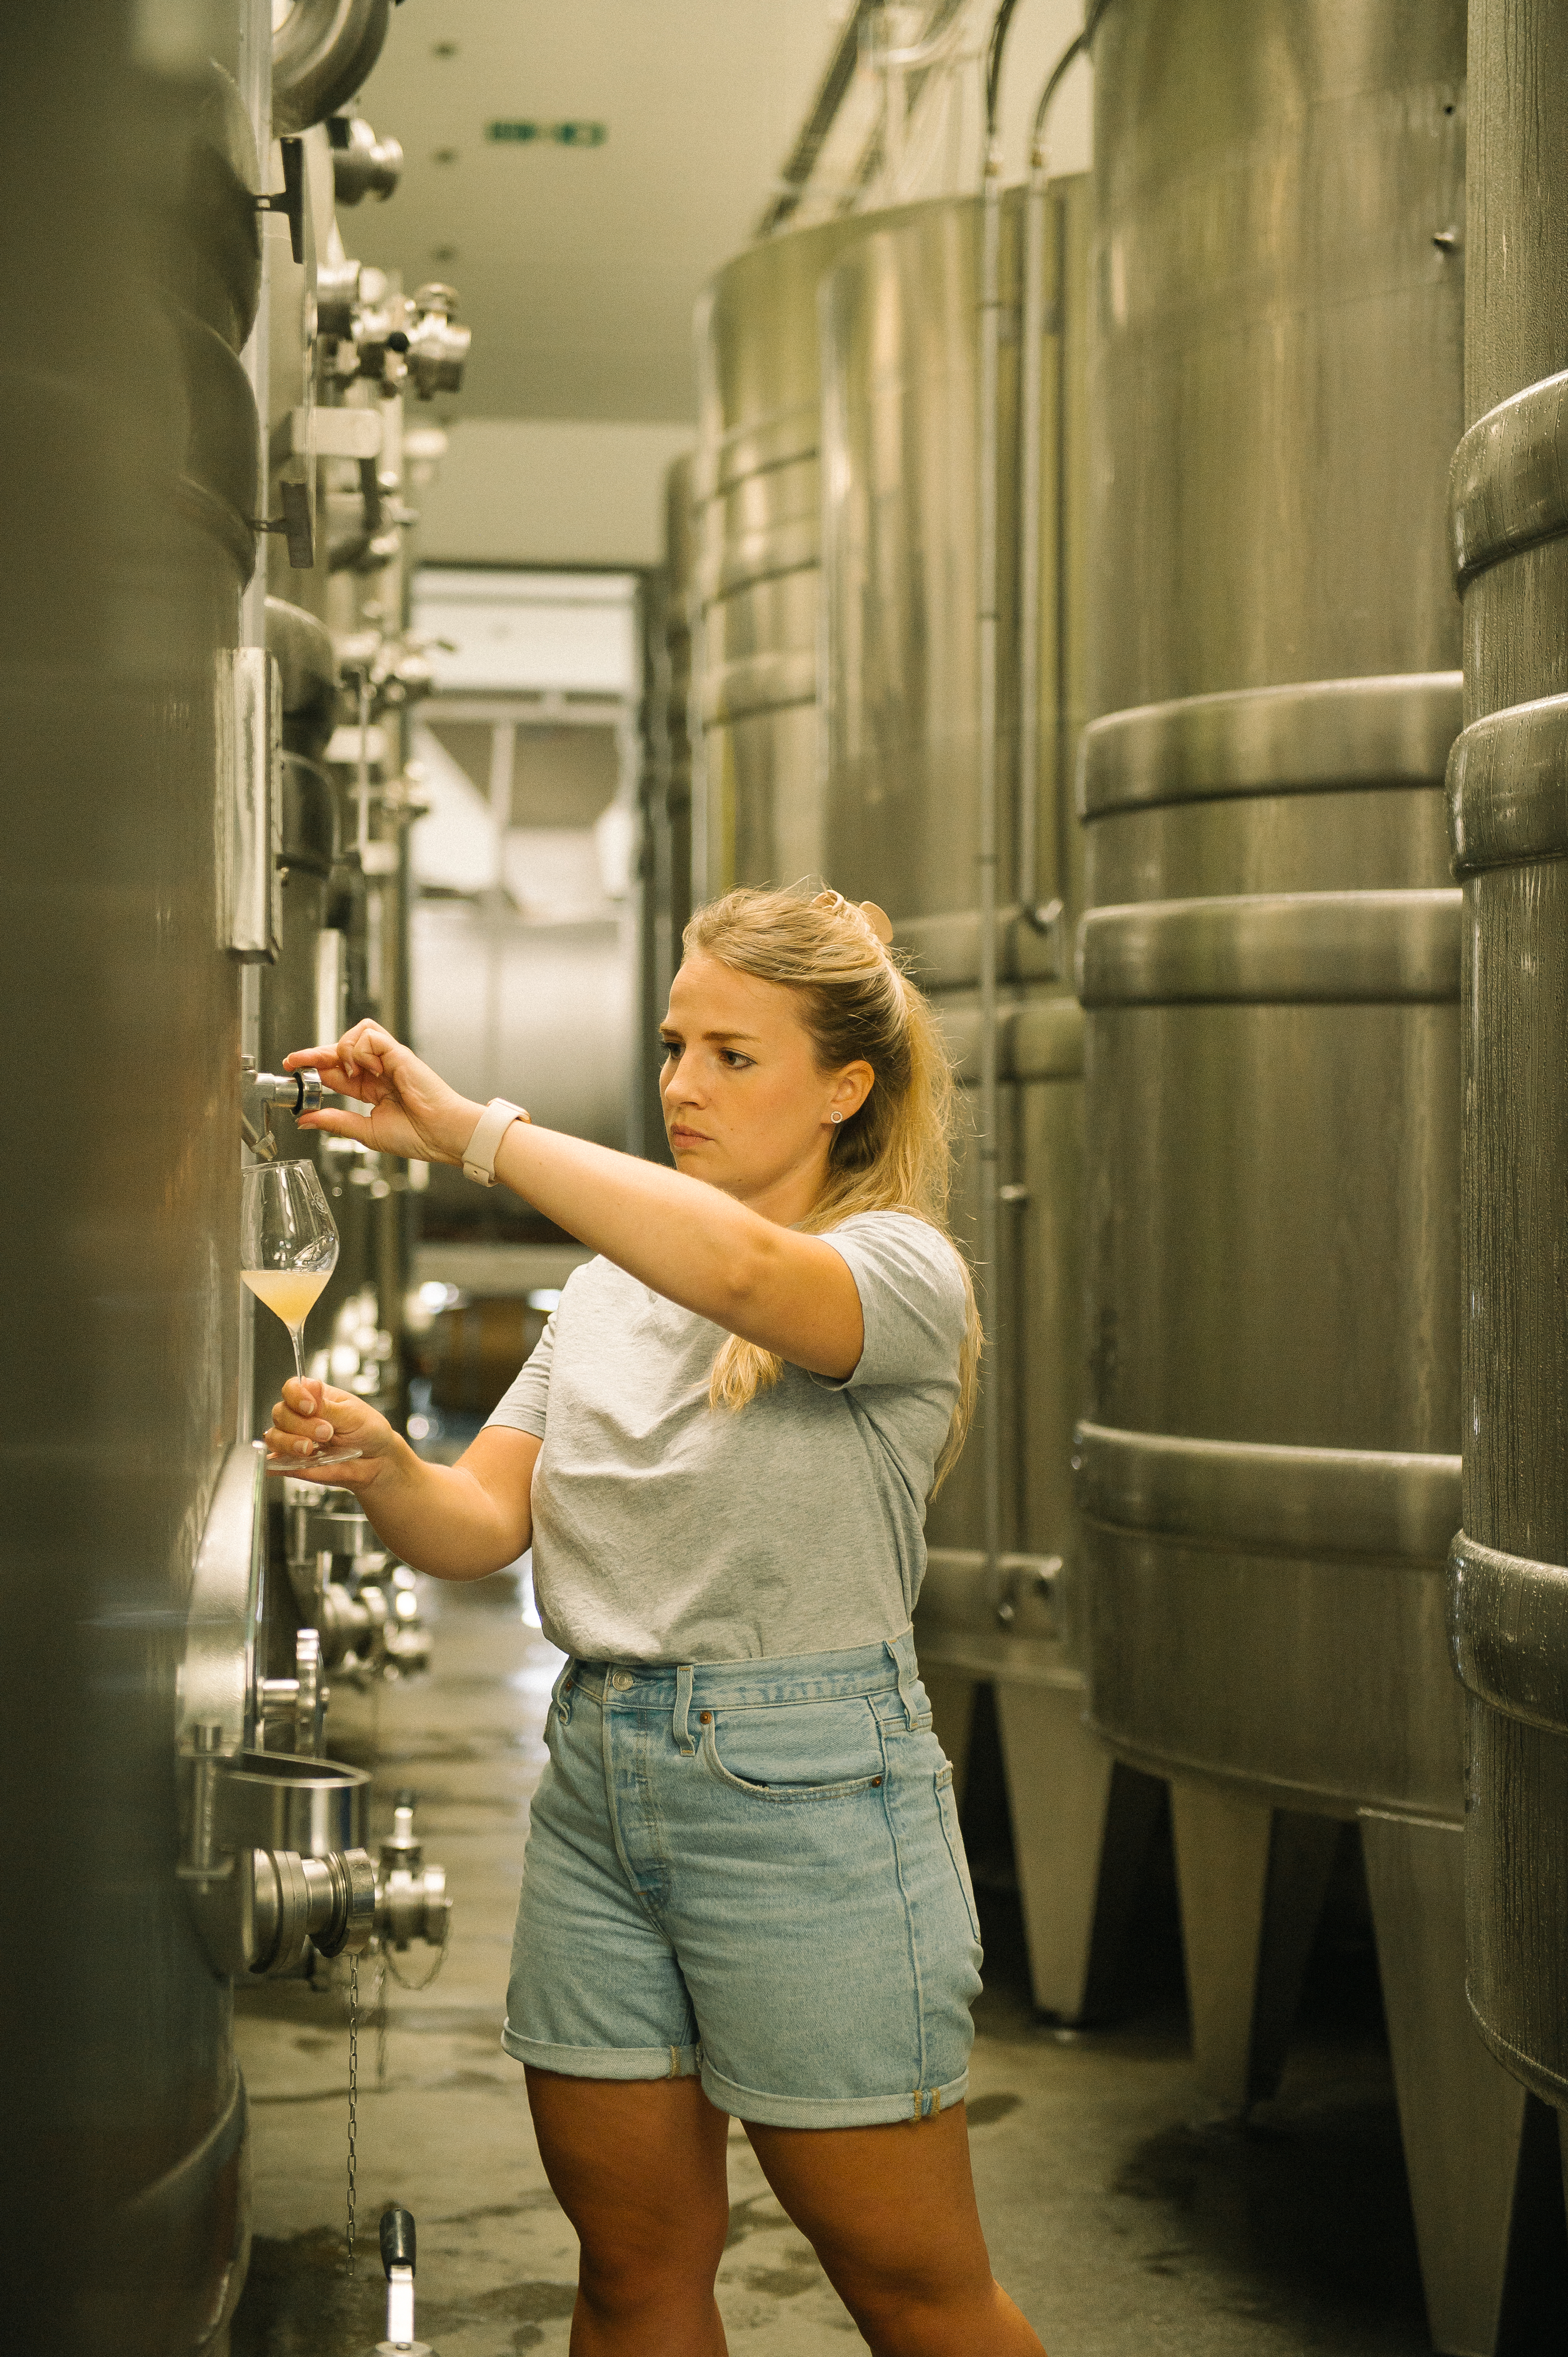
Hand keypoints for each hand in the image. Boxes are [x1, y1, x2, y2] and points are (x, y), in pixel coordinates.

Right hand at [265, 1376, 400, 1488]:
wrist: (377, 1460)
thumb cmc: (368, 1431)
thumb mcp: (353, 1414)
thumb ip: (327, 1405)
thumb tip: (309, 1387)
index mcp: (315, 1397)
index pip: (291, 1388)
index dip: (296, 1396)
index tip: (311, 1407)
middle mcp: (300, 1416)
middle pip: (280, 1413)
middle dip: (302, 1424)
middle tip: (326, 1433)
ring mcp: (294, 1439)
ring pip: (274, 1437)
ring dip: (290, 1443)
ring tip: (311, 1449)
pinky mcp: (293, 1462)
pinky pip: (275, 1462)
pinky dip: (275, 1463)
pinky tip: (286, 1462)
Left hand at [284, 1022, 480, 1163]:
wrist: (441, 1135)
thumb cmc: (416, 1136)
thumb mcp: (366, 1131)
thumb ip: (336, 1121)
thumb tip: (306, 1119)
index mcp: (371, 1088)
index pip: (336, 1069)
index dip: (313, 1066)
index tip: (292, 1066)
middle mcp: (379, 1070)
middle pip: (341, 1046)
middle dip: (316, 1053)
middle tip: (297, 1061)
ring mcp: (389, 1060)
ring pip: (357, 1032)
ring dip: (344, 1050)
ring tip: (349, 1072)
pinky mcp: (399, 1053)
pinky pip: (371, 1036)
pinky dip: (362, 1050)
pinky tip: (369, 1069)